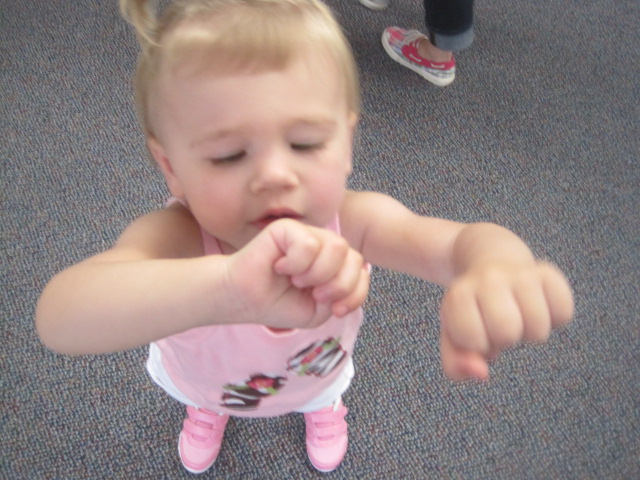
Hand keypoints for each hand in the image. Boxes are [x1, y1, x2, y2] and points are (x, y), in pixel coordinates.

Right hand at [225, 219, 368, 328]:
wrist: (242, 300)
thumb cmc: (277, 303)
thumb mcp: (320, 310)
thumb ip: (343, 295)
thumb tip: (357, 273)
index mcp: (332, 263)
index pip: (361, 269)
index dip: (354, 292)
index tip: (335, 310)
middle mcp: (322, 244)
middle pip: (353, 257)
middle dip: (338, 285)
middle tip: (314, 294)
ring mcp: (306, 234)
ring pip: (336, 247)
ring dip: (318, 273)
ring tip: (297, 280)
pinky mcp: (287, 227)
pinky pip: (308, 244)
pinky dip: (296, 264)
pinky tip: (279, 267)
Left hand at [439, 261, 573, 380]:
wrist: (491, 262)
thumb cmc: (473, 309)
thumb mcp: (454, 336)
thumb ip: (456, 365)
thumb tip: (481, 374)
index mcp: (459, 295)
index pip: (474, 342)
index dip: (478, 344)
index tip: (476, 327)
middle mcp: (489, 279)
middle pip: (507, 333)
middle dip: (504, 339)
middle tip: (499, 323)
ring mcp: (520, 274)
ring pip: (538, 329)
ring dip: (530, 332)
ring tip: (517, 315)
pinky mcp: (548, 273)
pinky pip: (563, 313)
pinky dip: (554, 318)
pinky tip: (537, 305)